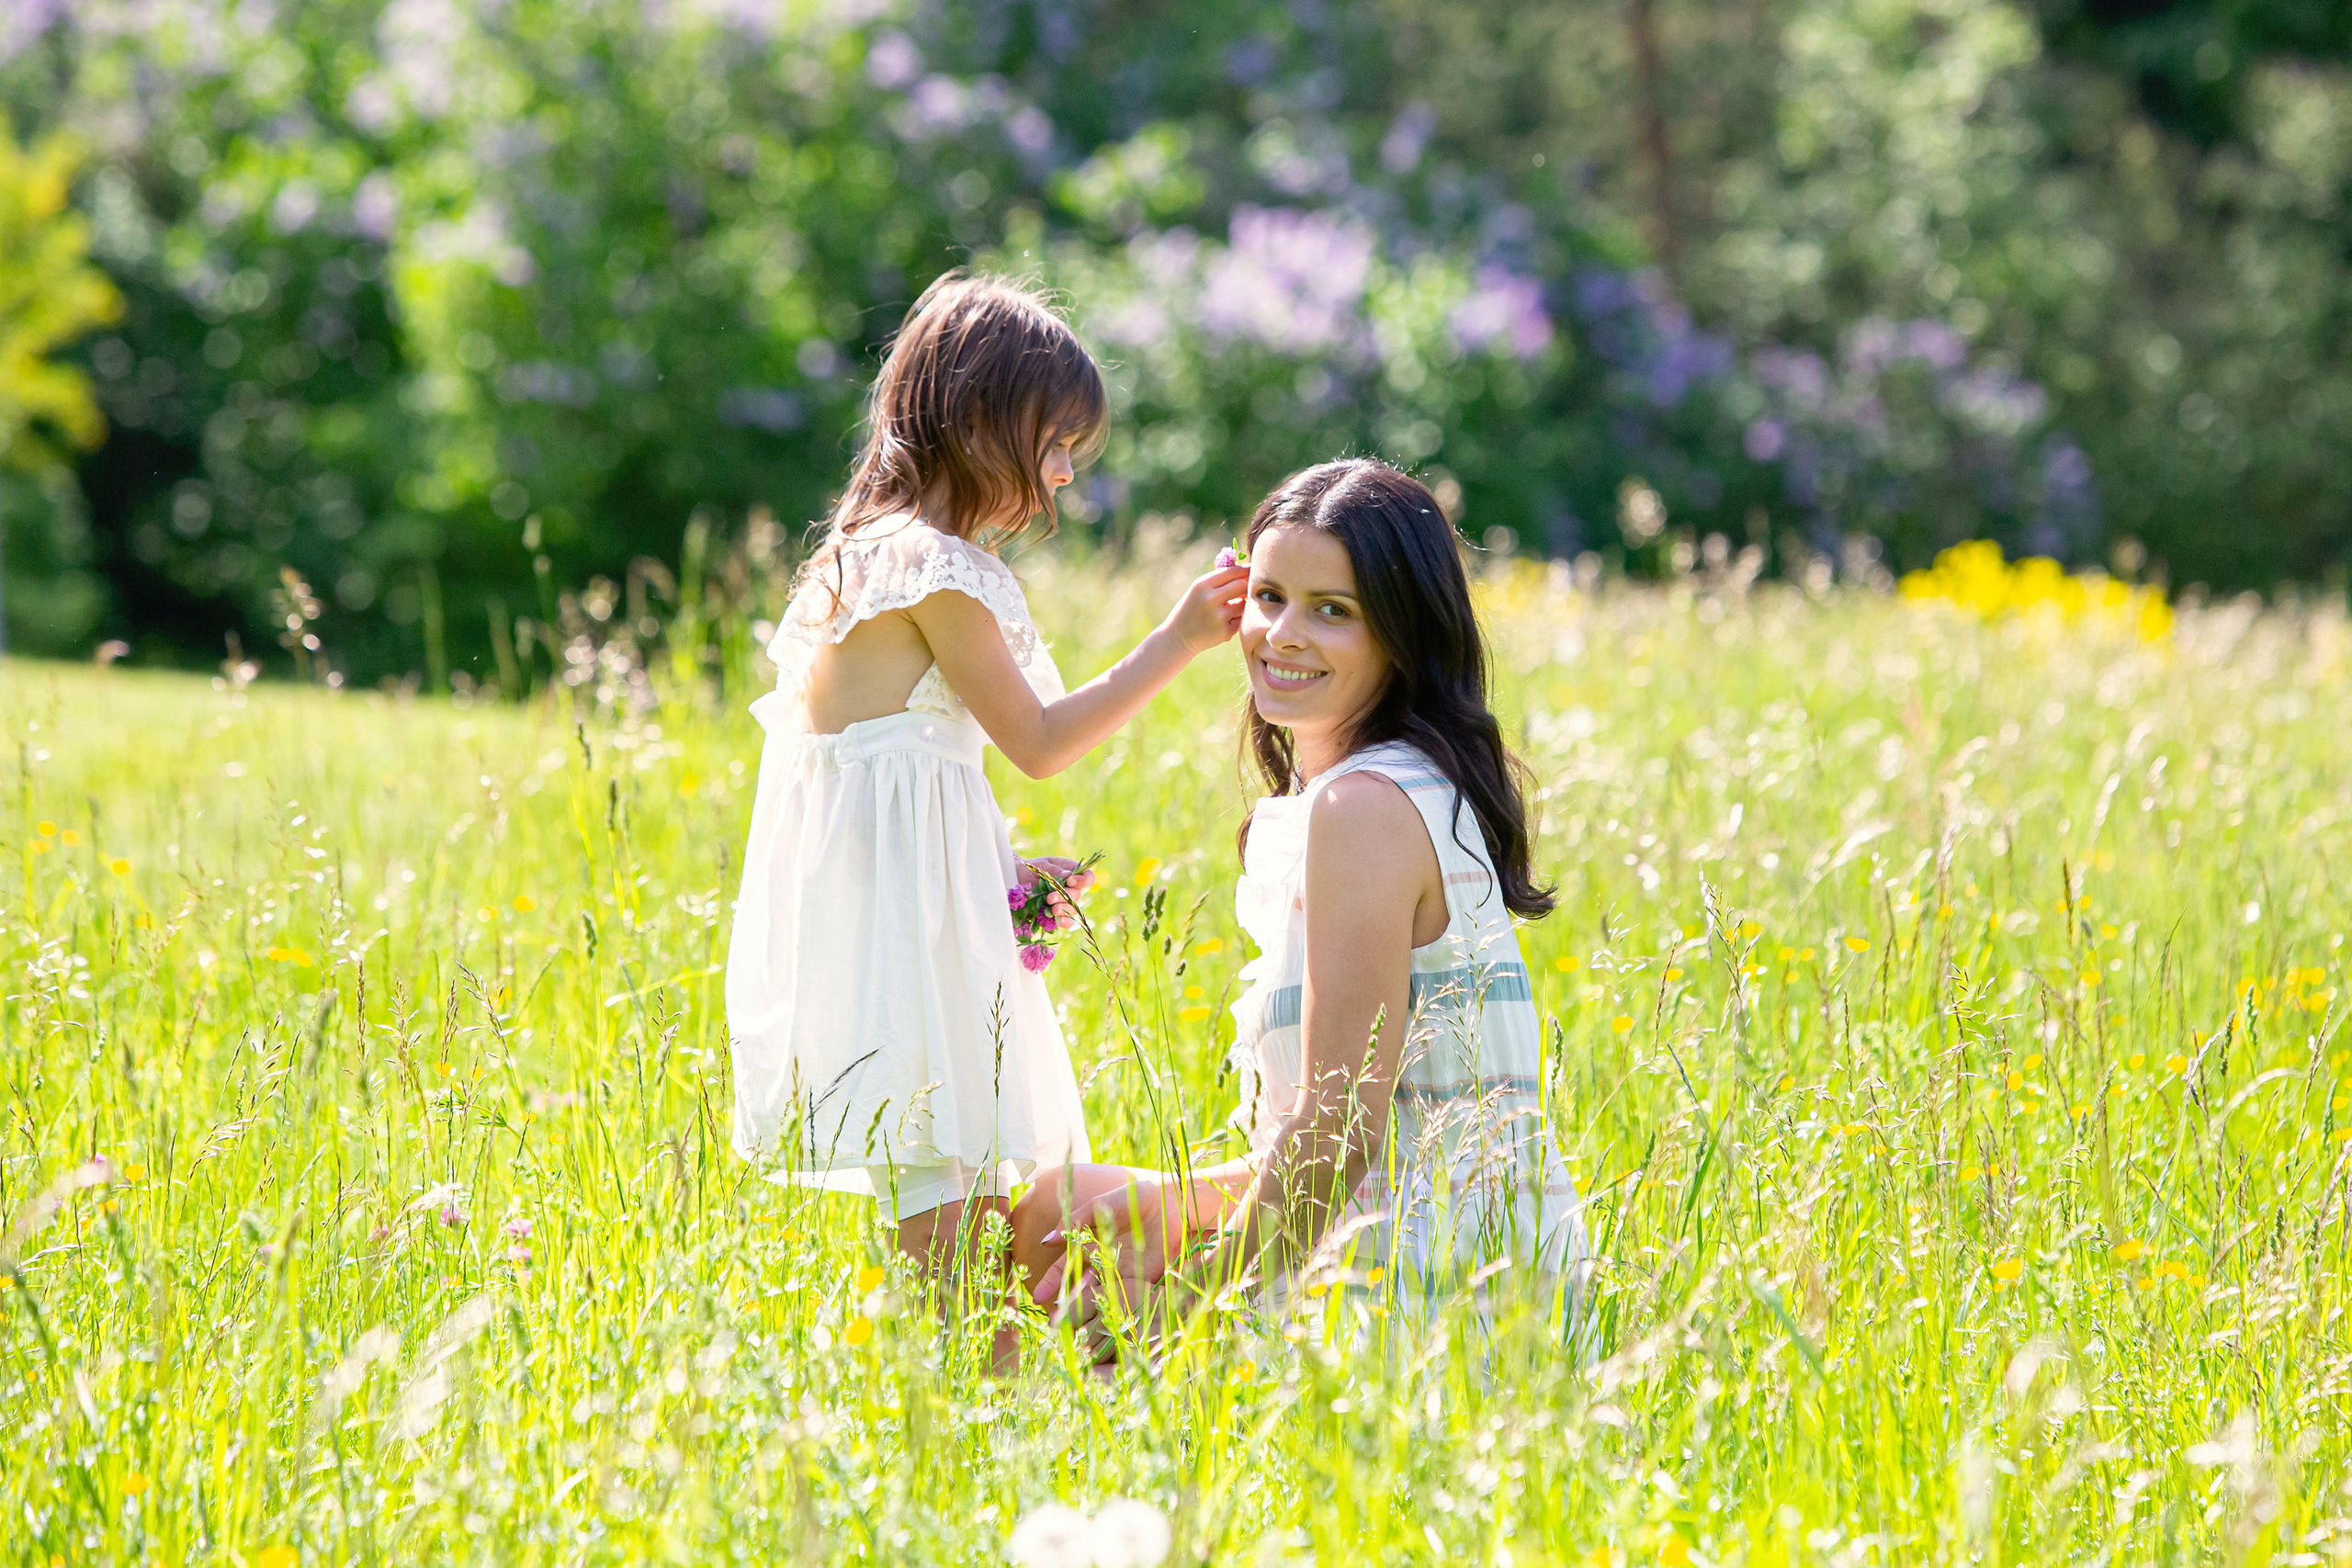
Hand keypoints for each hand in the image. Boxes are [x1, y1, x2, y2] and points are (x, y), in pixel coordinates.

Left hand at [1017, 856, 1094, 930]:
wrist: (1016, 878)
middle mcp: (1071, 888)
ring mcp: (1064, 902)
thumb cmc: (1030, 868)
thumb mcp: (1042, 865)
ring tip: (1052, 909)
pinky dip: (1065, 922)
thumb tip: (1068, 875)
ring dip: (1063, 909)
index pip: (1088, 878)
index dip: (1083, 880)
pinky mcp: (1056, 913)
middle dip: (1065, 897)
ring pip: (1073, 909)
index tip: (1070, 881)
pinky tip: (1059, 921)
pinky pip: (1067, 921)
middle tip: (1050, 897)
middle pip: (1078, 895)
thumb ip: (1054, 869)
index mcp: (1072, 872)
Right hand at [1032, 1177, 1188, 1364]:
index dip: (1052, 1281)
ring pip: (1099, 1296)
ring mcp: (1122, 1274)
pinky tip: (1101, 1321)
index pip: (1066, 1266)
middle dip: (1066, 1303)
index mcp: (1090, 1244)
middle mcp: (1103, 1262)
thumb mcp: (1102, 1204)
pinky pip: (1124, 1298)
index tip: (1039, 1296)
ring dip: (1086, 1311)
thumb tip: (1047, 1240)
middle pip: (1080, 1286)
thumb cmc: (1136, 1197)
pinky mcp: (1141, 1281)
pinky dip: (1111, 1309)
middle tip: (1052, 1323)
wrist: (1173, 1202)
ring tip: (1072, 1328)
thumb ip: (1077, 1219)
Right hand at [1160, 562, 1249, 656]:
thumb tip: (1248, 573)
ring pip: (1244, 604)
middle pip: (1242, 585)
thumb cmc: (1193, 608)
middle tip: (1242, 590)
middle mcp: (1210, 599)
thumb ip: (1220, 580)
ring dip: (1241, 605)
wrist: (1178, 637)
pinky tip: (1222, 623)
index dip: (1245, 570)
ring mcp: (1218, 617)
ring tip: (1226, 609)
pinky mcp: (1225, 632)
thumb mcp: (1199, 590)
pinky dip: (1236, 620)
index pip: (1232, 571)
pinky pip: (1241, 620)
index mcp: (1202, 585)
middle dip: (1245, 586)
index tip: (1251, 570)